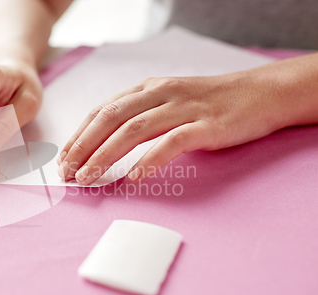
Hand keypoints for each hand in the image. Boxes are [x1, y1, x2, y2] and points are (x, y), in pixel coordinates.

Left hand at [57, 71, 292, 184]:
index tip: (63, 159)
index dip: (79, 135)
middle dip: (84, 146)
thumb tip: (103, 145)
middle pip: (111, 118)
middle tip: (67, 172)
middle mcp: (160, 94)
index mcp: (147, 89)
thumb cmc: (208, 104)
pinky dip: (149, 160)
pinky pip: (172, 142)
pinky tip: (133, 177)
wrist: (259, 94)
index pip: (102, 111)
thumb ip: (139, 118)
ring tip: (88, 177)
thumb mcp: (167, 103)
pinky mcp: (206, 125)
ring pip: (135, 129)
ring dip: (106, 154)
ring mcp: (184, 108)